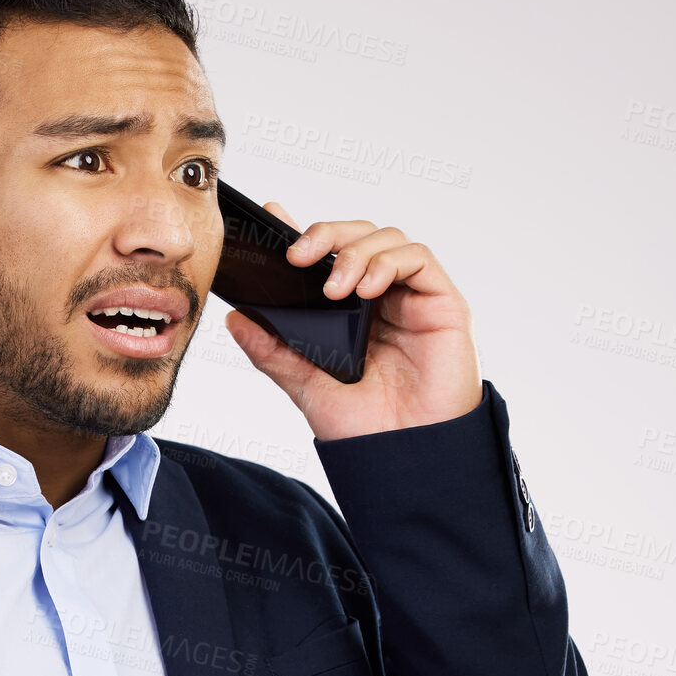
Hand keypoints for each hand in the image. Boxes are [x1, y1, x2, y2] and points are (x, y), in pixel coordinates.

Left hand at [223, 202, 482, 439]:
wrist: (402, 458)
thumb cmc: (364, 427)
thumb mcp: (305, 385)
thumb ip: (273, 351)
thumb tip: (234, 319)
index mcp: (347, 312)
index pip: (326, 255)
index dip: (304, 232)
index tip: (272, 218)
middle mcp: (380, 298)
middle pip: (356, 236)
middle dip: (325, 234)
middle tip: (296, 255)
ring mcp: (410, 298)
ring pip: (386, 239)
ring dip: (354, 251)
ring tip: (333, 288)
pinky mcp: (441, 303)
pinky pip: (418, 259)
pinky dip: (388, 262)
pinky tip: (366, 288)